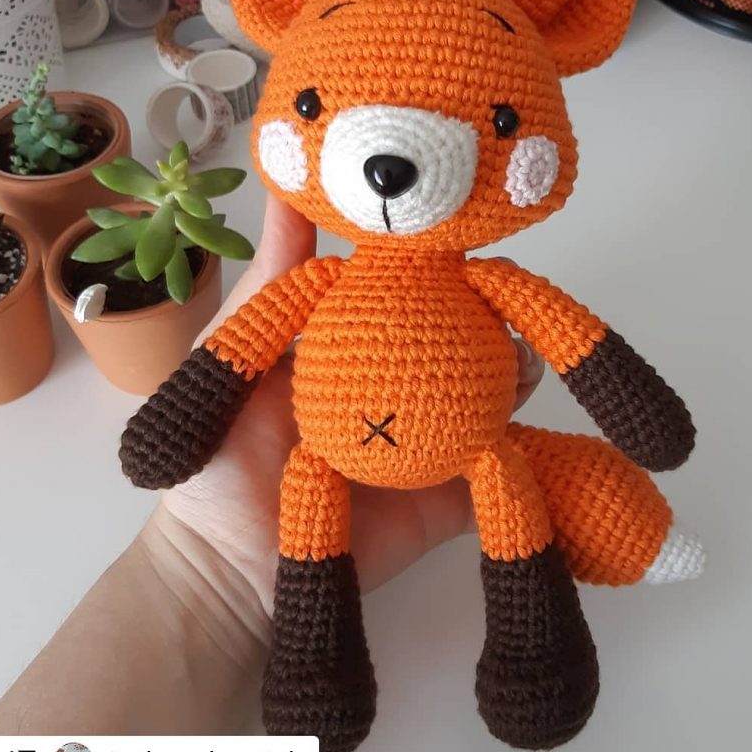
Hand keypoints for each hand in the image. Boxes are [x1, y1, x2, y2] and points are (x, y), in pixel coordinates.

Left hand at [148, 197, 543, 623]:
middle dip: (496, 305)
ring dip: (516, 363)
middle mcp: (402, 380)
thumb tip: (288, 184)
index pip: (412, 287)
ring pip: (492, 388)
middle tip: (509, 293)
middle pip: (465, 332)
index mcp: (357, 341)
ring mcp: (432, 435)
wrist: (232, 566)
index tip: (468, 226)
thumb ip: (274, 279)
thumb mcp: (235, 352)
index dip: (444, 258)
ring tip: (523, 352)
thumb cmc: (225, 453)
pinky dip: (527, 440)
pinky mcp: (452, 492)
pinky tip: (526, 411)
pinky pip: (500, 462)